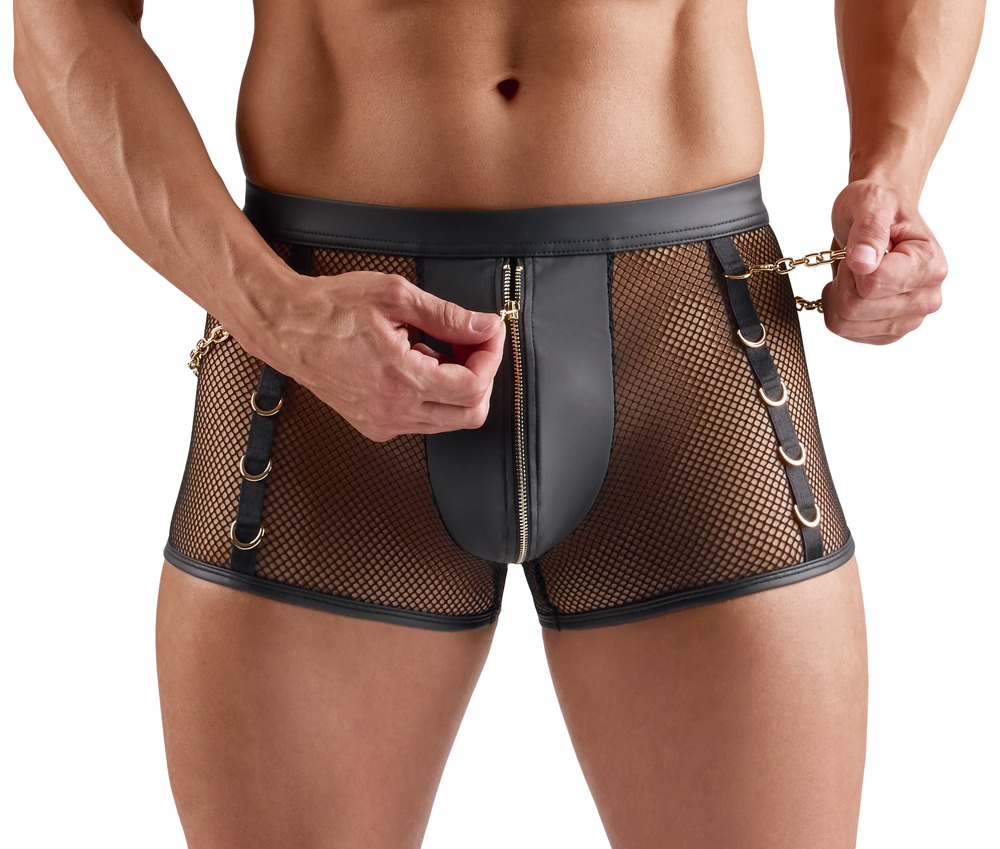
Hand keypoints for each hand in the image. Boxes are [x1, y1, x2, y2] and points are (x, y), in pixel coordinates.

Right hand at [234, 269, 506, 441]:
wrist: (286, 327)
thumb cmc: (330, 308)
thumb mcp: (395, 297)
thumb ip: (447, 316)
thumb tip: (484, 327)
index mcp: (400, 380)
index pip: (473, 387)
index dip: (490, 357)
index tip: (488, 333)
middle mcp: (394, 411)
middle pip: (470, 413)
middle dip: (481, 375)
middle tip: (471, 343)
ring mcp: (384, 423)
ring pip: (450, 420)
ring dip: (458, 386)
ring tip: (438, 349)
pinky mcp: (376, 426)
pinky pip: (425, 421)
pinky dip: (435, 396)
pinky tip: (418, 364)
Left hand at [822, 180, 946, 343]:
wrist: (880, 219)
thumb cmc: (877, 208)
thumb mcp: (871, 202)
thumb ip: (869, 229)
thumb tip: (863, 262)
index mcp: (930, 265)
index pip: (872, 284)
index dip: (852, 265)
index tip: (861, 248)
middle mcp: (927, 298)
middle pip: (854, 308)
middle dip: (842, 280)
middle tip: (854, 260)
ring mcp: (909, 320)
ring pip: (845, 324)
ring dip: (837, 296)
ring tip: (854, 274)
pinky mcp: (889, 333)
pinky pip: (845, 332)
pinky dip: (838, 310)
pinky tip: (853, 291)